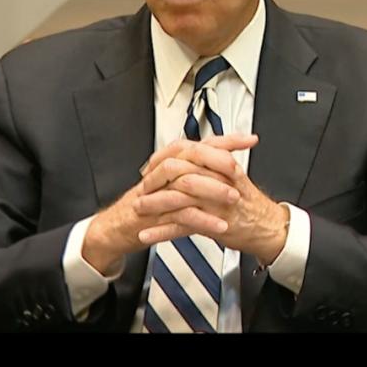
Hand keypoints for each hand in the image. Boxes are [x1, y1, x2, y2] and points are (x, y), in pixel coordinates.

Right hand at [81, 134, 256, 272]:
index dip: (227, 140)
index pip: (202, 143)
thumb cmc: (147, 204)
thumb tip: (226, 162)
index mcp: (171, 161)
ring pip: (187, 182)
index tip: (250, 139)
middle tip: (239, 173)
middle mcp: (164, 171)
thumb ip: (197, 173)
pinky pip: (181, 214)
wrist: (116, 227)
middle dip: (218, 162)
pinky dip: (202, 220)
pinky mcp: (154, 214)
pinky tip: (219, 225)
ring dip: (213, 190)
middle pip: (192, 155)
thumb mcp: (174, 184)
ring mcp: (158, 192)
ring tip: (234, 199)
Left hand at [136, 134, 289, 264]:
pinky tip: (148, 235)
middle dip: (156, 180)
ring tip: (139, 210)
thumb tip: (189, 153)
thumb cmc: (250, 203)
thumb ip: (214, 161)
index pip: (187, 151)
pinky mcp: (214, 224)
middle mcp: (218, 180)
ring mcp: (215, 203)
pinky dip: (162, 232)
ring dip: (154, 205)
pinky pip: (182, 226)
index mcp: (222, 164)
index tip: (151, 165)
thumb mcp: (234, 173)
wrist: (270, 227)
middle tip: (142, 187)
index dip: (164, 157)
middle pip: (180, 173)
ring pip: (178, 198)